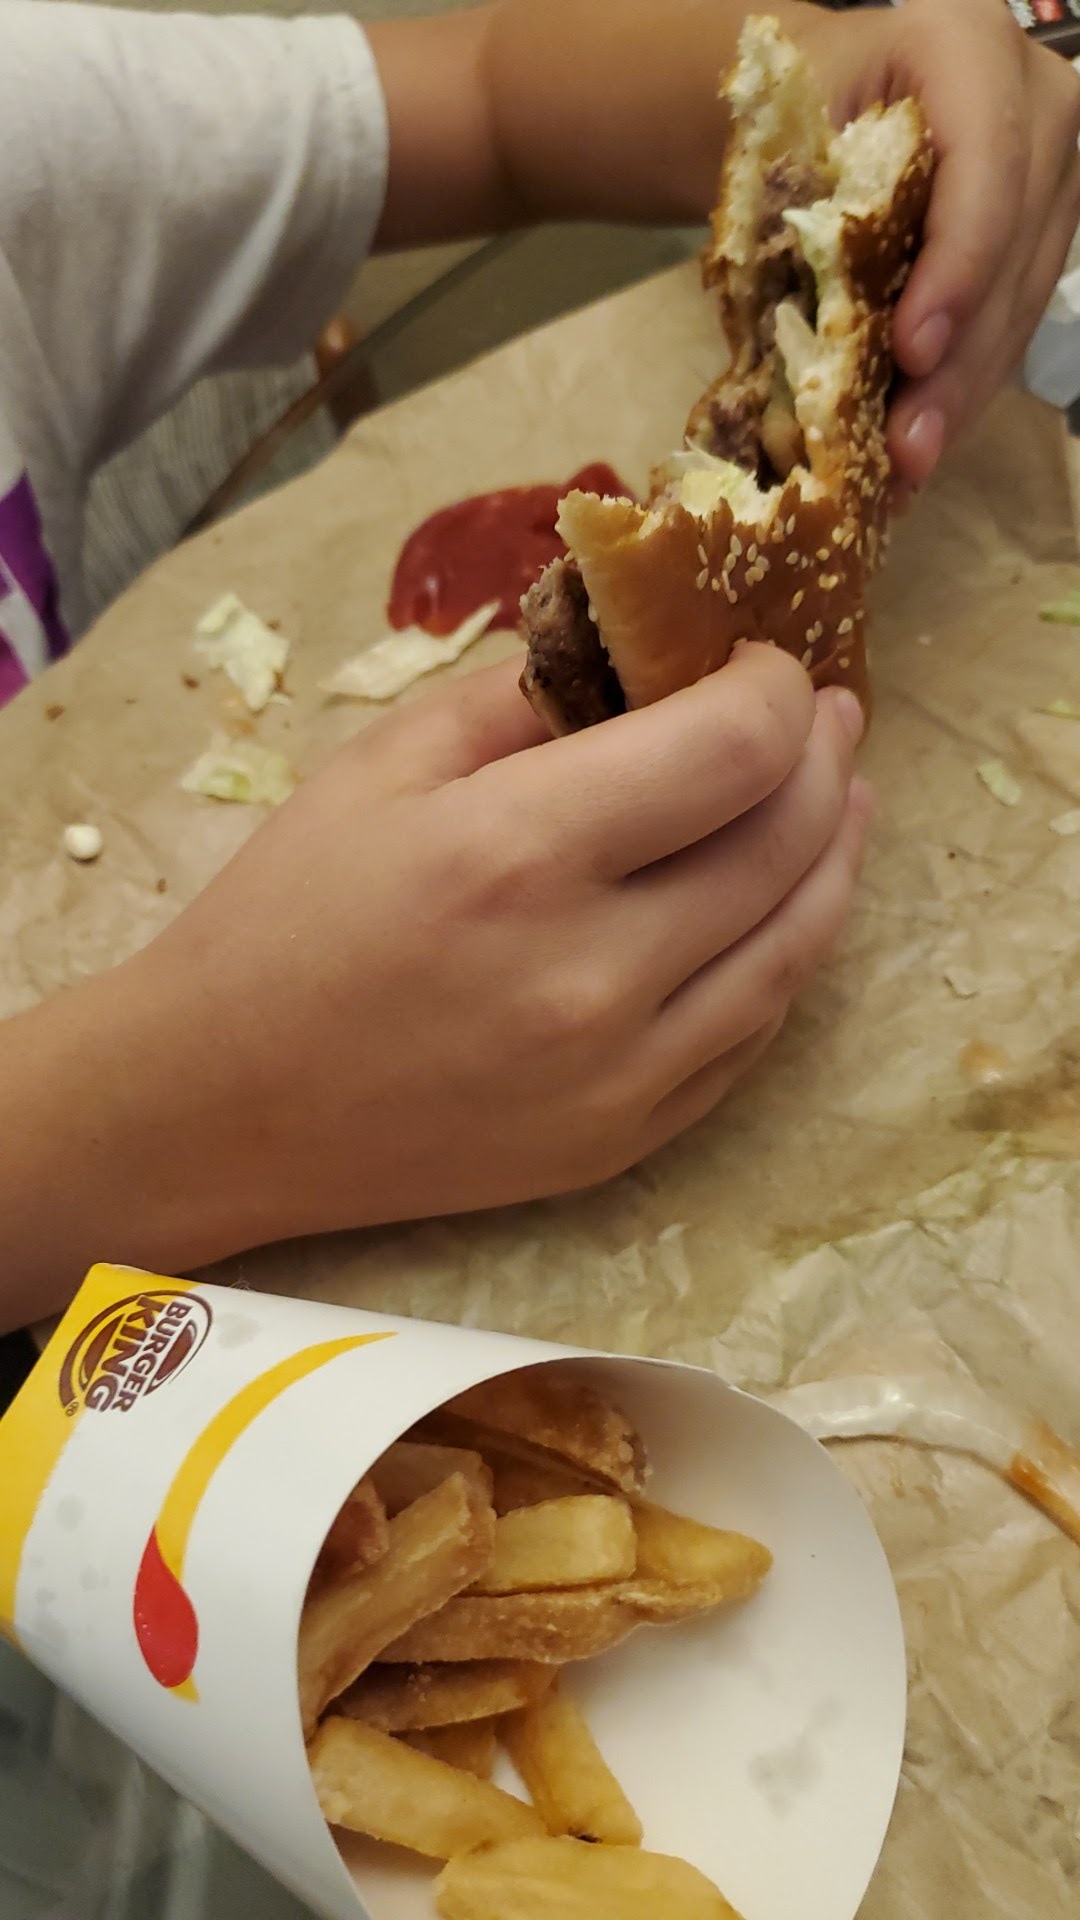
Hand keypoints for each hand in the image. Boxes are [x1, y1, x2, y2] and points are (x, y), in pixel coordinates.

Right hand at [117, 649, 864, 1259]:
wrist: (219, 1107)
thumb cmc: (282, 919)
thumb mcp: (377, 767)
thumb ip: (520, 697)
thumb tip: (641, 656)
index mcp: (517, 853)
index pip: (734, 747)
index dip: (776, 687)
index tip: (761, 666)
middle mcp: (591, 972)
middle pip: (786, 840)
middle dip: (824, 756)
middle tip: (824, 716)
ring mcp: (620, 1074)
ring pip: (797, 946)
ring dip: (835, 854)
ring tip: (841, 798)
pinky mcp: (624, 1140)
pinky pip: (753, 1034)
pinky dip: (785, 955)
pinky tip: (781, 907)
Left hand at [801, 0, 1079, 493]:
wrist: (816, 110)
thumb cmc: (787, 122)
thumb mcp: (784, 146)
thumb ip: (811, 219)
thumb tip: (826, 352)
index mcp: (963, 43)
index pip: (986, 168)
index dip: (956, 268)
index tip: (911, 353)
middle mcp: (1035, 98)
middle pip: (1015, 251)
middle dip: (957, 364)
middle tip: (903, 451)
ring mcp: (1054, 170)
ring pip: (1023, 301)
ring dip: (963, 396)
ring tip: (907, 471)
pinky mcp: (1046, 234)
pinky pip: (1013, 321)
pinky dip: (963, 388)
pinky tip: (921, 447)